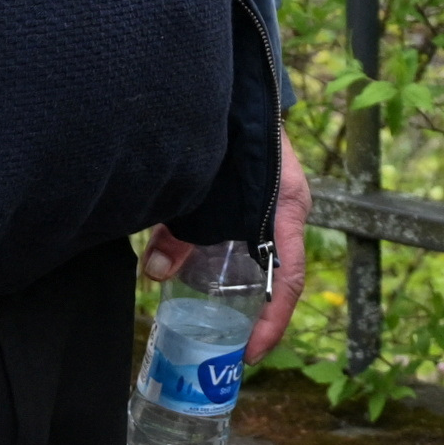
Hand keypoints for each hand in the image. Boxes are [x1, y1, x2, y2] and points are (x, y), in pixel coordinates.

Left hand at [150, 138, 320, 367]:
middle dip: (256, 316)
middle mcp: (288, 213)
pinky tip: (204, 275)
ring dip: (241, 290)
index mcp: (287, 210)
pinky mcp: (260, 198)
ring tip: (214, 321)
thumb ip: (179, 230)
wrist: (242, 92)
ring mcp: (276, 207)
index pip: (289, 278)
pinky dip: (231, 263)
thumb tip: (154, 274)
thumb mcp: (205, 187)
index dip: (273, 320)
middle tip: (228, 348)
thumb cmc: (236, 134)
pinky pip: (250, 240)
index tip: (252, 352)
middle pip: (277, 274)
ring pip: (262, 258)